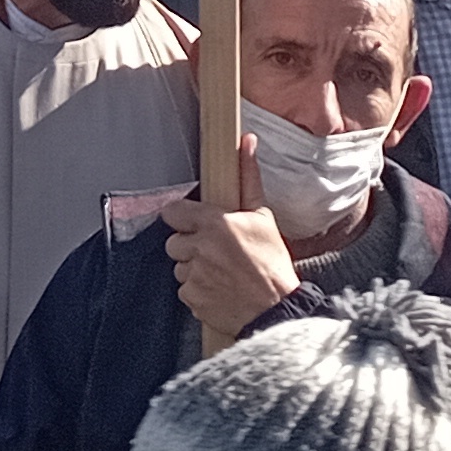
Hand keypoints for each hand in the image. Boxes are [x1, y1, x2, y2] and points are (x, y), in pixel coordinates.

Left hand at [162, 136, 298, 352]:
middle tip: (214, 252)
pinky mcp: (192, 298)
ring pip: (179, 267)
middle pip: (173, 242)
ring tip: (220, 272)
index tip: (193, 223)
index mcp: (215, 224)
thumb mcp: (263, 217)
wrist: (277, 309)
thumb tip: (247, 141)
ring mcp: (194, 275)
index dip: (182, 218)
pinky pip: (184, 290)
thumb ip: (248, 178)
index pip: (173, 212)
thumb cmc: (272, 262)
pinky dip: (197, 290)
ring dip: (193, 268)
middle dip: (189, 245)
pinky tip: (218, 289)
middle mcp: (200, 248)